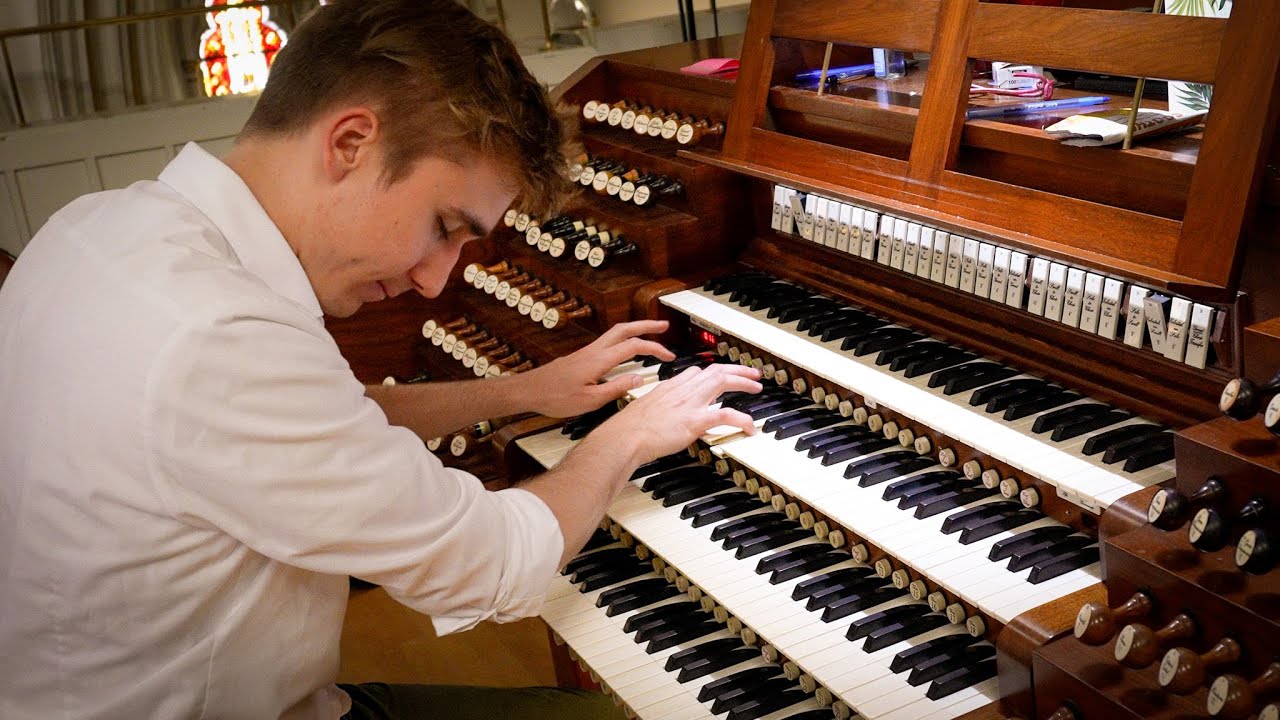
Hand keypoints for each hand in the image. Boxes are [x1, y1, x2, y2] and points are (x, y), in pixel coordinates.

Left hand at [521, 320, 675, 417]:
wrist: (528, 391)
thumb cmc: (554, 397)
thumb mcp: (590, 400)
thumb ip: (616, 389)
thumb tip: (639, 379)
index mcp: (599, 360)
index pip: (633, 347)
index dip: (654, 349)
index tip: (669, 356)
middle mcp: (593, 351)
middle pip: (624, 329)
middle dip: (646, 326)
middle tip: (664, 327)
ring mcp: (586, 352)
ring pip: (615, 333)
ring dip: (634, 330)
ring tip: (648, 334)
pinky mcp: (581, 356)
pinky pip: (607, 341)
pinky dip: (622, 339)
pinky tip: (624, 349)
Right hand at [596, 362, 762, 464]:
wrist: (625, 437)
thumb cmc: (629, 427)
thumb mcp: (644, 407)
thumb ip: (658, 403)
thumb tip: (662, 407)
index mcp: (670, 387)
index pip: (696, 371)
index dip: (713, 371)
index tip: (722, 374)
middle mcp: (682, 390)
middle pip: (715, 370)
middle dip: (736, 370)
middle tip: (751, 374)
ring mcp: (689, 404)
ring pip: (723, 382)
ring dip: (744, 383)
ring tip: (757, 388)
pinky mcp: (694, 421)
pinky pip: (725, 415)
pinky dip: (742, 419)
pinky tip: (749, 427)